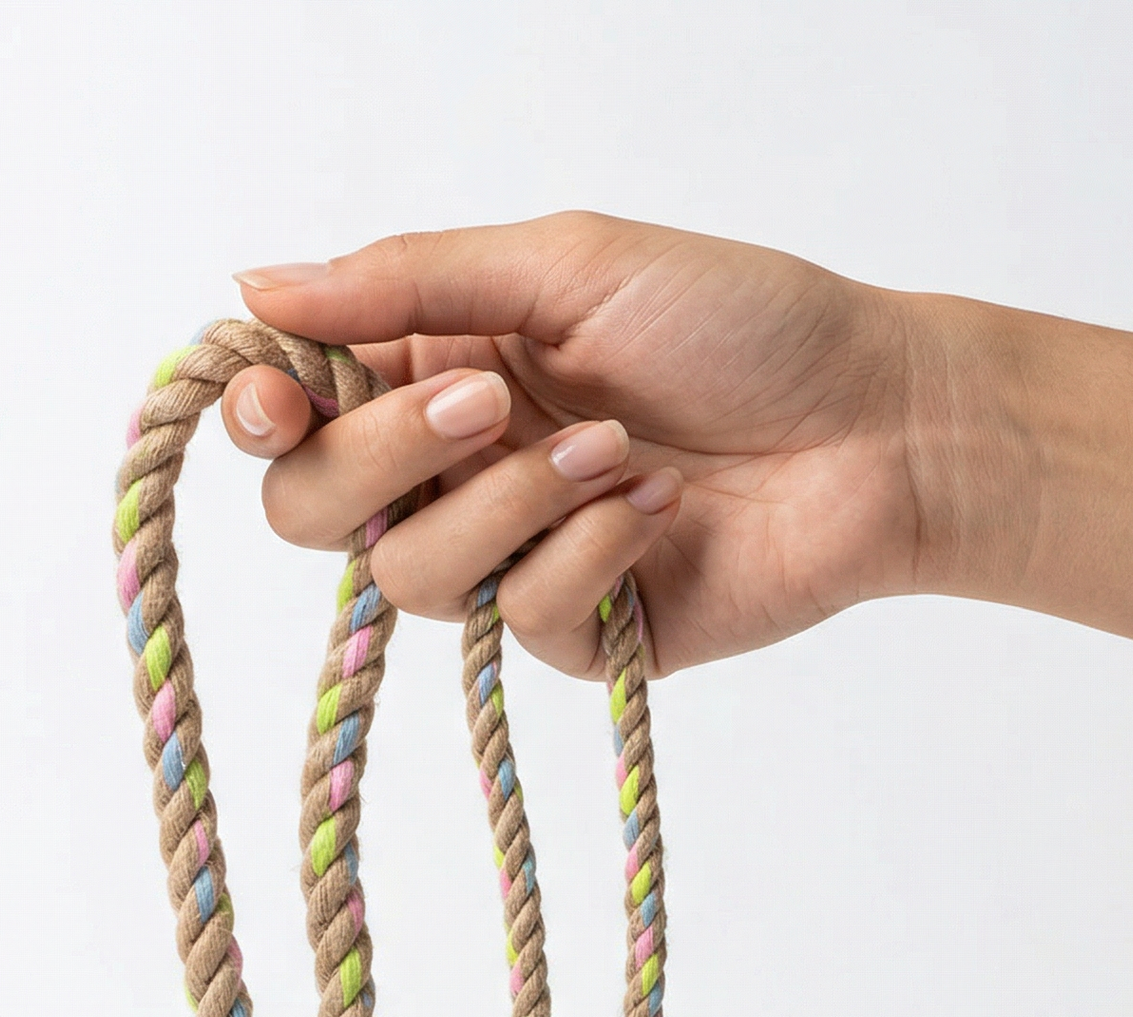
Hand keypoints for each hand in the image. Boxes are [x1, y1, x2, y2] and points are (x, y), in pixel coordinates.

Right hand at [221, 211, 924, 677]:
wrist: (876, 428)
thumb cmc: (742, 325)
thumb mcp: (567, 266)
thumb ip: (411, 280)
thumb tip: (255, 282)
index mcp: (436, 370)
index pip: (295, 415)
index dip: (262, 413)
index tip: (277, 397)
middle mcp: (455, 472)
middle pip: (317, 511)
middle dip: (385, 458)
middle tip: (486, 405)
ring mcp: (509, 559)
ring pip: (412, 573)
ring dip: (513, 502)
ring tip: (618, 452)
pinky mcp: (573, 634)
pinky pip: (520, 617)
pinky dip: (589, 551)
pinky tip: (658, 506)